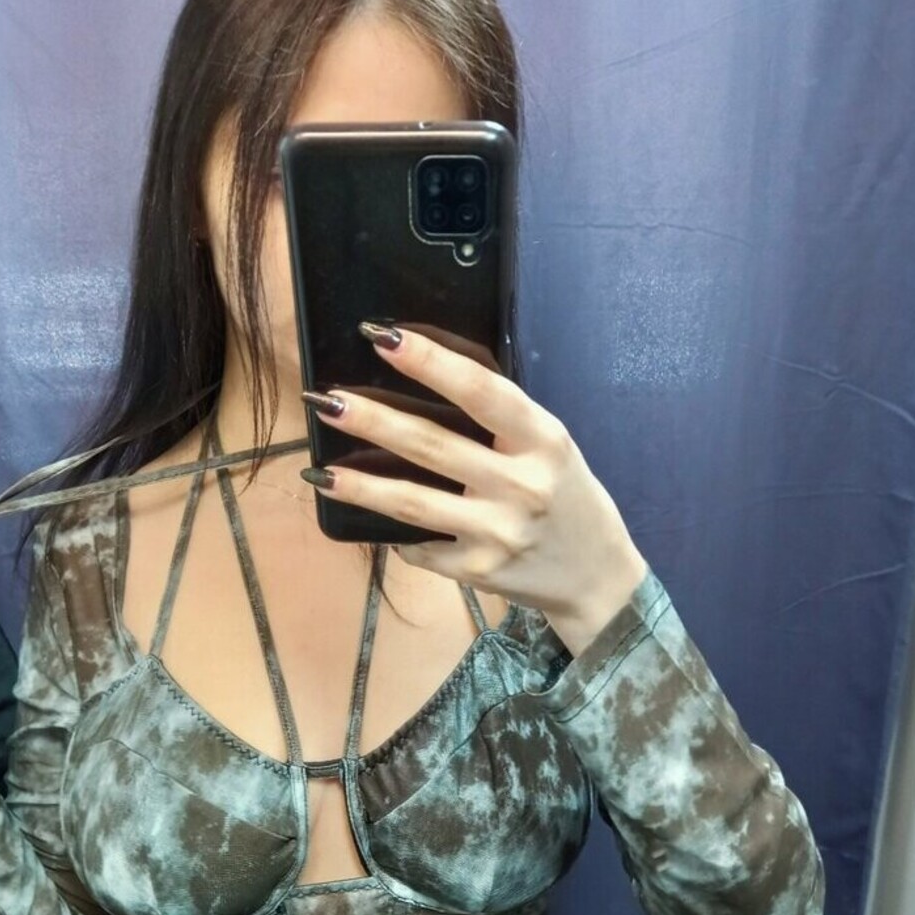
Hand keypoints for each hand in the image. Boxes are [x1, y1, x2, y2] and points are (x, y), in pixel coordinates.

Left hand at [302, 323, 647, 653]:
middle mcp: (521, 485)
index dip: (429, 362)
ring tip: (318, 471)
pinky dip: (392, 532)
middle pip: (433, 446)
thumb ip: (503, 421)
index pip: (481, 391)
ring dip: (359, 487)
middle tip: (327, 400)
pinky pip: (420, 546)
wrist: (596, 576)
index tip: (382, 337)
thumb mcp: (551, 447)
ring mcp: (497, 532)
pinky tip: (364, 518)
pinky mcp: (477, 570)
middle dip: (373, 420)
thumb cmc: (567, 496)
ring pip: (413, 504)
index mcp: (543, 440)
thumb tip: (426, 379)